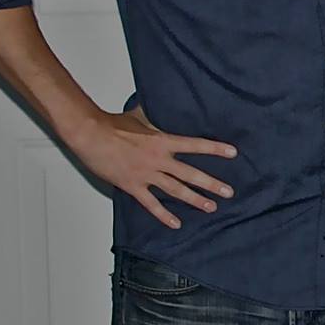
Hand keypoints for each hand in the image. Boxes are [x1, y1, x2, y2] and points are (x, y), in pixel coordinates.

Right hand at [63, 105, 235, 229]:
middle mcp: (158, 160)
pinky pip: (150, 204)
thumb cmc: (112, 125)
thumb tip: (159, 102)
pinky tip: (175, 223)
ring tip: (211, 207)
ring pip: (175, 190)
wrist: (90, 135)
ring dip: (194, 200)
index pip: (195, 145)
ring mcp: (146, 175)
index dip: (215, 148)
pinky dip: (163, 215)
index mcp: (162, 141)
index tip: (233, 153)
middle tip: (228, 192)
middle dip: (211, 183)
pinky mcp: (132, 186)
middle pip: (190, 174)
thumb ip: (153, 115)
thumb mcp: (140, 116)